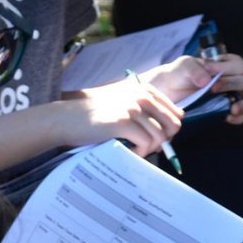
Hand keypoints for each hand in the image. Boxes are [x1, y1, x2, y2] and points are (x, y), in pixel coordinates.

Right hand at [63, 76, 184, 156]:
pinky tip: (130, 152)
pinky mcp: (123, 123)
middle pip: (173, 125)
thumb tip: (169, 129)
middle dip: (164, 140)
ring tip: (137, 150)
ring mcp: (133, 108)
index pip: (176, 113)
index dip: (169, 130)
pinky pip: (145, 143)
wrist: (67, 117)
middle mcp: (142, 96)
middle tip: (149, 148)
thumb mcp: (124, 102)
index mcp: (146, 89)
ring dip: (150, 148)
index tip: (156, 139)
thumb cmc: (96, 114)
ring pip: (160, 136)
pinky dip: (140, 152)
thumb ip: (145, 109)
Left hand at [141, 52, 242, 123]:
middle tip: (213, 89)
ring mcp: (229, 98)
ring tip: (232, 108)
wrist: (165, 94)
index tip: (210, 70)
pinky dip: (238, 117)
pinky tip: (227, 116)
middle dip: (231, 84)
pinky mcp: (225, 113)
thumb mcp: (182, 65)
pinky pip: (242, 117)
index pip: (238, 64)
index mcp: (223, 66)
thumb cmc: (176, 75)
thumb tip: (207, 79)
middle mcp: (230, 81)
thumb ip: (194, 68)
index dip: (228, 67)